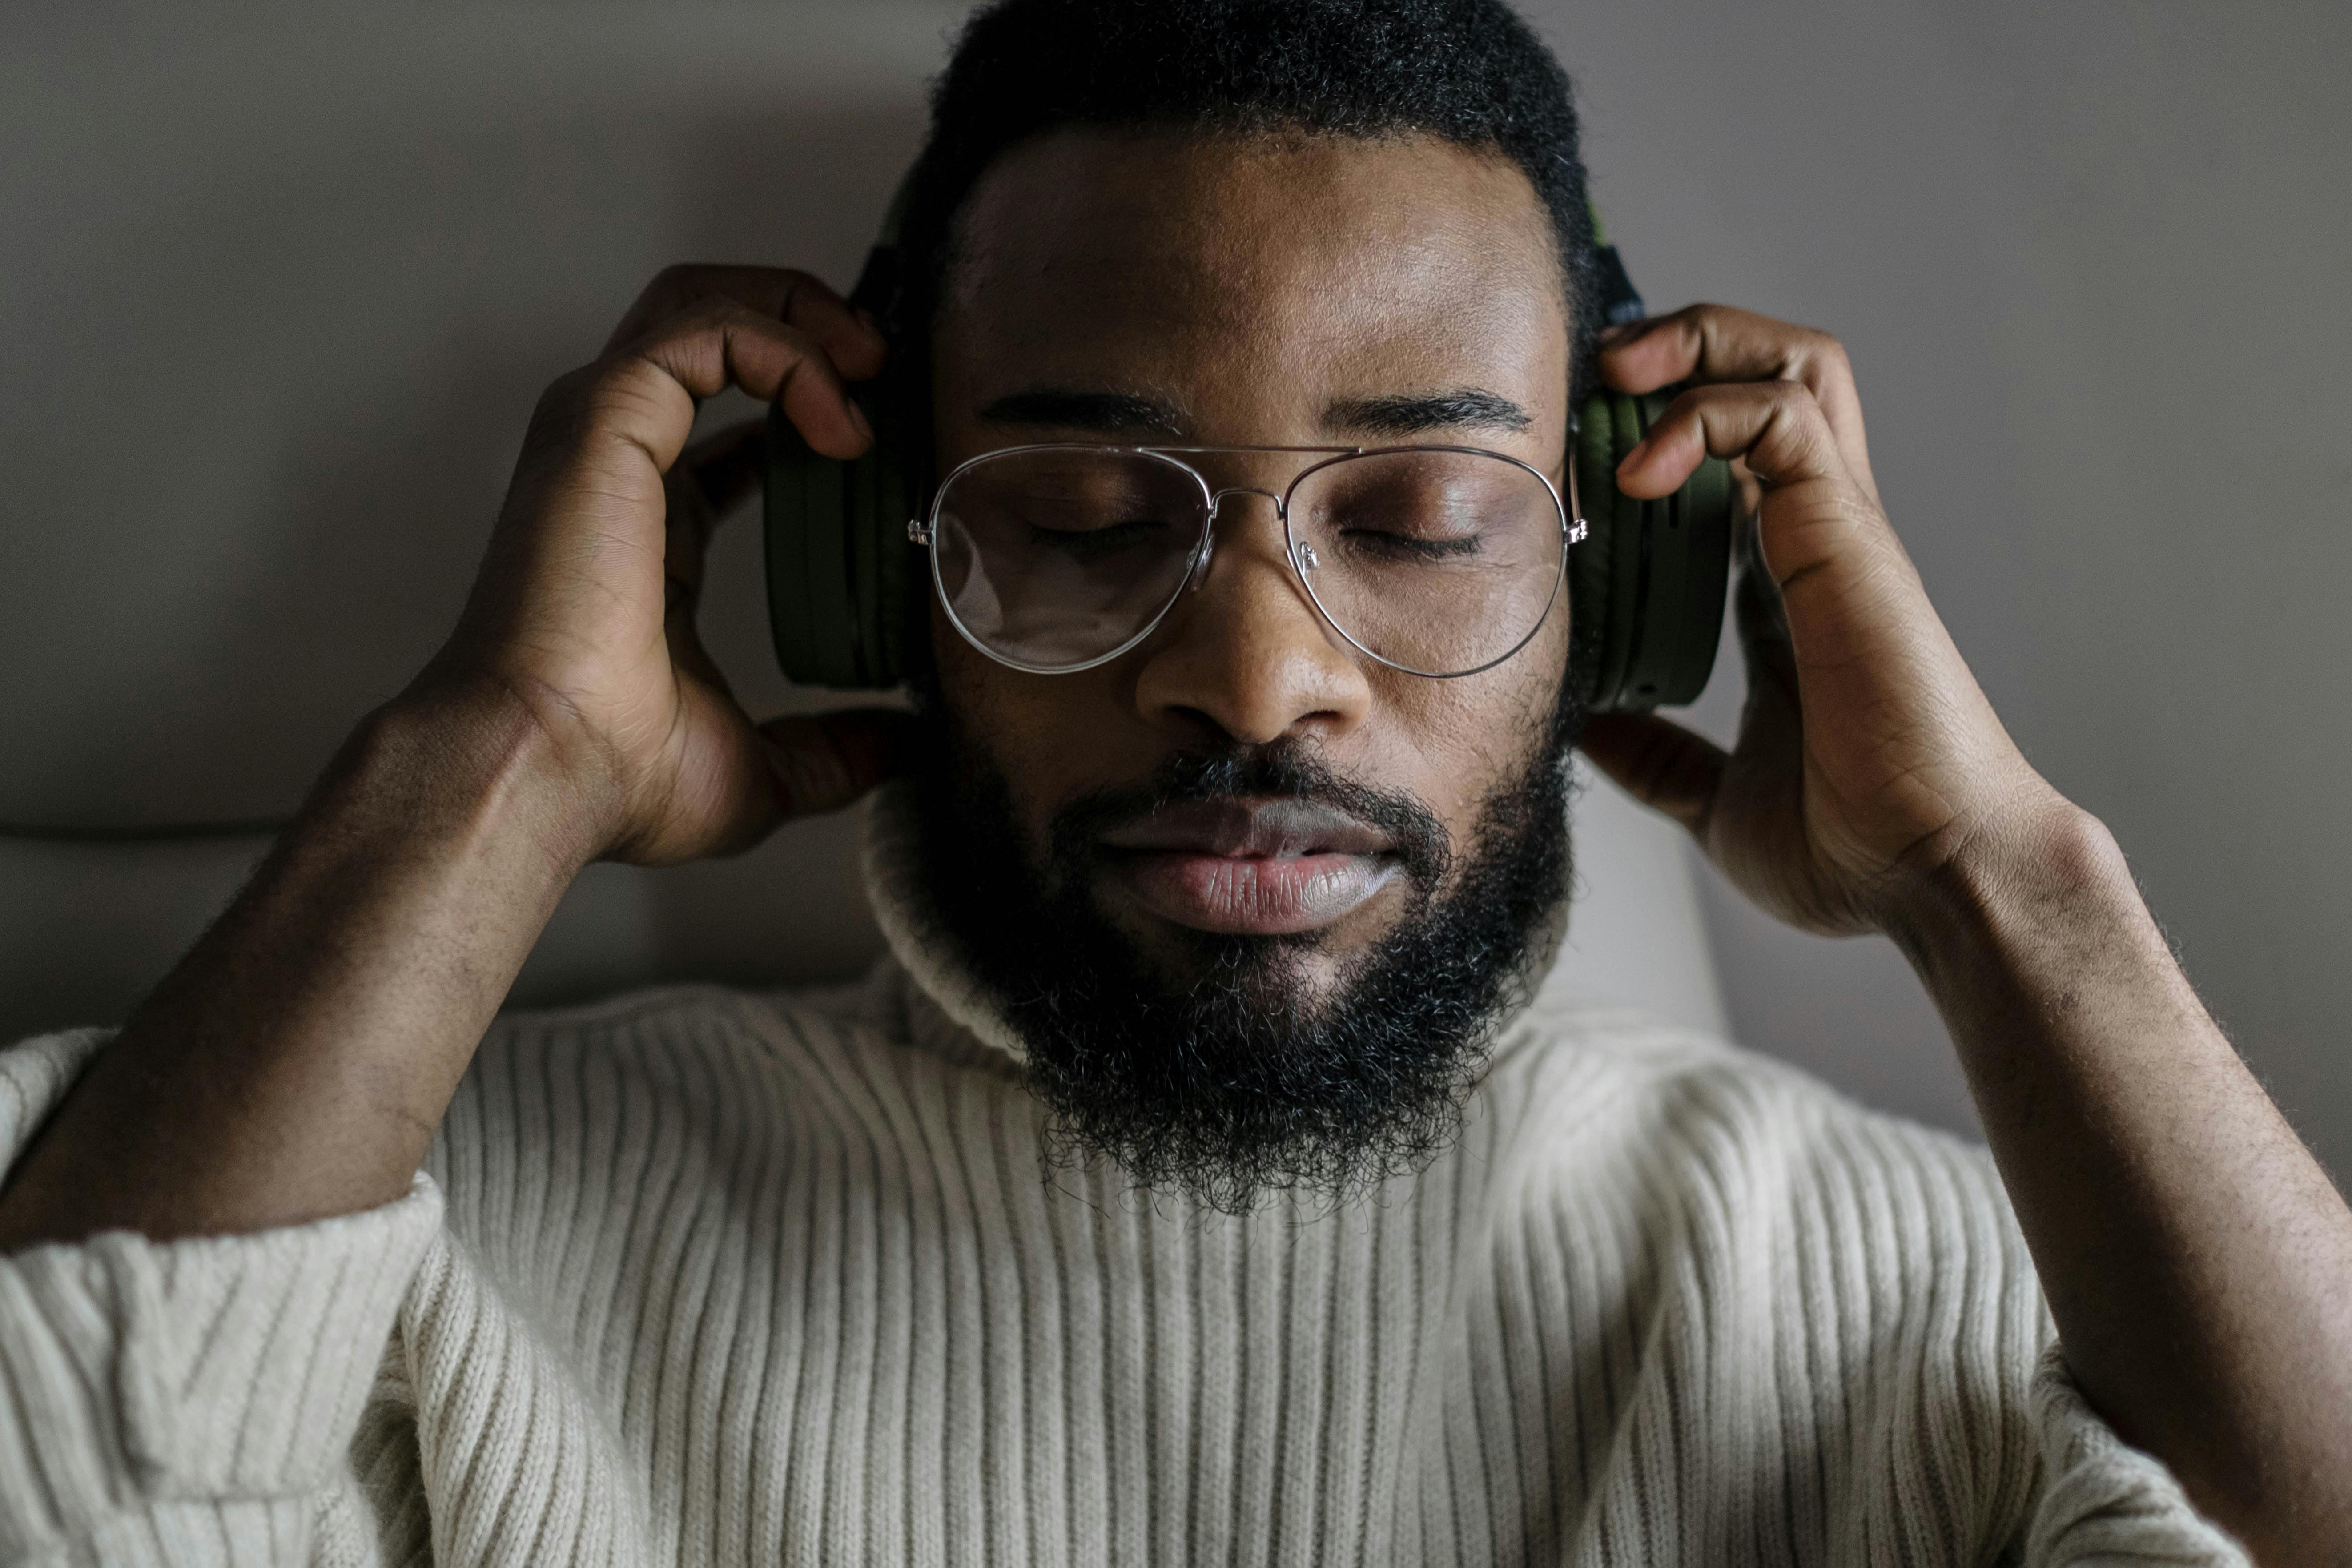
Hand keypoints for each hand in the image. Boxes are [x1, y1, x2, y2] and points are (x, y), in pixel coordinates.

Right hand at [417, 265, 909, 865]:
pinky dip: (785, 349)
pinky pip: (706, 332)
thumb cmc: (614, 776)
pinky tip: (840, 417)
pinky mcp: (605, 417)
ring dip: (798, 312)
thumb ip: (831, 751)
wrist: (545, 768)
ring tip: (872, 364)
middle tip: (883, 368)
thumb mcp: (760, 770)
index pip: (721, 424)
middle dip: (803, 320)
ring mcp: (603, 433)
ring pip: (698, 303)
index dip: (801, 401)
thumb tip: (897, 749)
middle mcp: (619, 466)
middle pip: (704, 327)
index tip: (876, 431)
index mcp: (651, 529)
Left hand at [1577, 304, 2066, 934]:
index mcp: (1786, 585)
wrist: (1936, 880)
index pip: (1734, 451)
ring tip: (1619, 376)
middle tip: (1597, 374)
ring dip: (1699, 345)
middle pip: (1774, 372)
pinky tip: (1637, 475)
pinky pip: (1784, 419)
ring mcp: (1838, 533)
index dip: (1658, 418)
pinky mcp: (1848, 540)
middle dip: (1683, 343)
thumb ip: (1658, 760)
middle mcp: (1817, 540)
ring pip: (1794, 366)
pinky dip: (1703, 417)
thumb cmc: (1856, 848)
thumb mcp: (1715, 799)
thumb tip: (1586, 734)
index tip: (1576, 439)